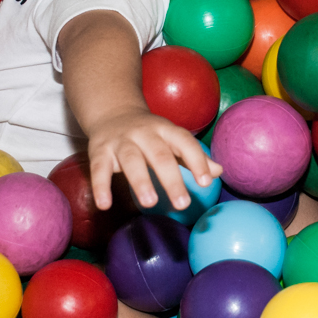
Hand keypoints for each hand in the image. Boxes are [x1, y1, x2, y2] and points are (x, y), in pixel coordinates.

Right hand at [85, 108, 222, 211]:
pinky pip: (99, 169)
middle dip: (171, 179)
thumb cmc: (150, 134)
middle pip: (160, 155)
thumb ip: (192, 156)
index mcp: (166, 130)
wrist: (112, 112)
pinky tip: (104, 205)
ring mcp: (121, 141)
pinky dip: (101, 186)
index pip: (184, 143)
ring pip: (131, 160)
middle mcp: (144, 134)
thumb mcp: (172, 139)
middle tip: (182, 204)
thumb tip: (218, 172)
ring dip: (141, 181)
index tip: (206, 182)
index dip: (197, 161)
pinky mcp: (100, 151)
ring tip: (150, 203)